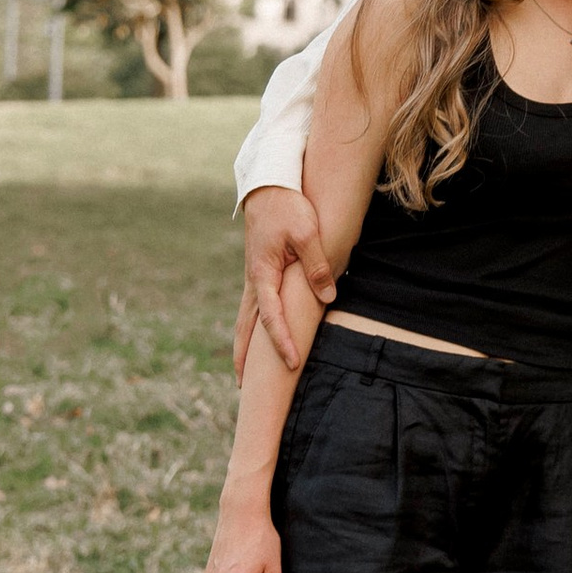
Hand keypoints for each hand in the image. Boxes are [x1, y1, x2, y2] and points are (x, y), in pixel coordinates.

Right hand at [236, 186, 335, 376]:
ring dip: (244, 345)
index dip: (282, 342)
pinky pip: (253, 307)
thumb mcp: (307, 232)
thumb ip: (316, 265)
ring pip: (245, 319)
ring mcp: (253, 278)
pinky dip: (252, 327)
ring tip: (244, 372)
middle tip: (245, 387)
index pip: (271, 317)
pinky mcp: (259, 273)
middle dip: (245, 357)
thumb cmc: (288, 207)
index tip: (293, 364)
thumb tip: (327, 298)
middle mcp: (253, 281)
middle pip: (246, 327)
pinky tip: (257, 338)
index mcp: (263, 274)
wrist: (269, 185)